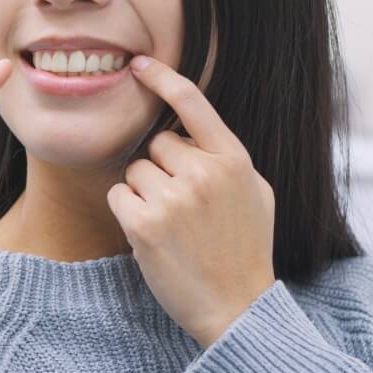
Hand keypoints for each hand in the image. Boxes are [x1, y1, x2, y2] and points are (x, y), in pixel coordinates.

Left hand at [107, 56, 275, 348]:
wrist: (236, 307)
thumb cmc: (245, 249)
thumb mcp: (254, 194)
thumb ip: (225, 158)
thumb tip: (191, 133)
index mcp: (233, 160)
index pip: (192, 104)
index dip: (162, 78)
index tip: (139, 64)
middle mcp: (203, 172)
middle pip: (155, 145)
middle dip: (160, 168)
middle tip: (179, 204)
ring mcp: (173, 198)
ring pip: (133, 171)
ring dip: (143, 192)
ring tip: (169, 223)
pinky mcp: (144, 224)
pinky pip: (118, 195)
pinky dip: (127, 211)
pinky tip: (150, 233)